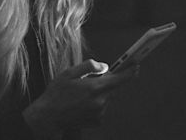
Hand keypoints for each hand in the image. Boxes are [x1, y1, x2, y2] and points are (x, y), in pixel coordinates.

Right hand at [22, 59, 137, 137]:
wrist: (48, 117)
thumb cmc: (57, 93)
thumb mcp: (69, 73)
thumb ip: (89, 67)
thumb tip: (105, 66)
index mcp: (95, 87)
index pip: (120, 78)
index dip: (130, 71)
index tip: (136, 65)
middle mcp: (100, 101)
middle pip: (114, 88)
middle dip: (108, 82)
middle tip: (94, 79)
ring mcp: (100, 113)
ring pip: (108, 98)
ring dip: (101, 93)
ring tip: (82, 94)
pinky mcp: (97, 121)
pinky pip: (102, 108)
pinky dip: (97, 103)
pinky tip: (82, 103)